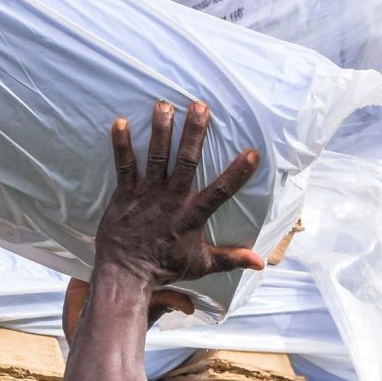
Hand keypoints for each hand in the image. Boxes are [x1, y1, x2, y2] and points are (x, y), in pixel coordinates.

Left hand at [87, 100, 261, 310]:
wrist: (125, 275)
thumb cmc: (164, 269)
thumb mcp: (202, 265)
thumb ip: (231, 259)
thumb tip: (261, 262)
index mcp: (192, 216)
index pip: (220, 192)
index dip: (237, 173)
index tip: (252, 152)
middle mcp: (171, 200)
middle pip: (186, 161)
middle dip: (194, 133)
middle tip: (200, 106)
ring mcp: (147, 195)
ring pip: (156, 157)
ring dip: (160, 130)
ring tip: (164, 105)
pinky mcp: (125, 194)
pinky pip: (123, 165)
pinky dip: (121, 144)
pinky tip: (119, 122)